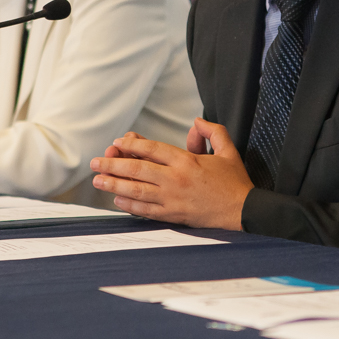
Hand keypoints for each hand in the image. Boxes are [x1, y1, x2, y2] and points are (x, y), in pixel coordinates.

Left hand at [89, 119, 251, 230]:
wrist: (244, 211)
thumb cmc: (234, 182)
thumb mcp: (228, 151)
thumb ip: (212, 132)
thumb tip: (196, 122)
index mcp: (187, 161)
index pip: (152, 149)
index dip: (131, 145)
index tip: (117, 143)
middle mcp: (176, 180)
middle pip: (137, 170)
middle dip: (112, 165)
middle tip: (95, 163)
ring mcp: (173, 199)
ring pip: (136, 191)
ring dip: (114, 185)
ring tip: (98, 181)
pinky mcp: (173, 215)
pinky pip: (145, 210)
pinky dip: (129, 206)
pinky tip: (117, 200)